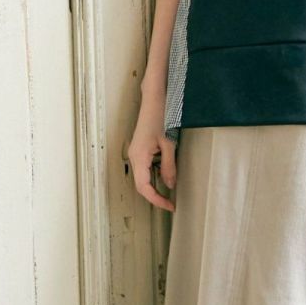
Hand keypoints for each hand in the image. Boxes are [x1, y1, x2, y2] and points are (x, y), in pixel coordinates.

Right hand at [124, 91, 176, 211]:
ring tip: (170, 193)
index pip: (144, 187)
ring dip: (155, 187)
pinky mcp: (141, 149)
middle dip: (156, 196)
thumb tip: (170, 185)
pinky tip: (166, 176)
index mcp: (139, 156)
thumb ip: (169, 166)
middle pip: (141, 185)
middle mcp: (134, 156)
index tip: (169, 206)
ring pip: (143, 177)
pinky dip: (155, 176)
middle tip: (171, 204)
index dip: (156, 199)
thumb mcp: (169, 143)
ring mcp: (136, 152)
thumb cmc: (161, 116)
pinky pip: (145, 168)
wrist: (155, 98)